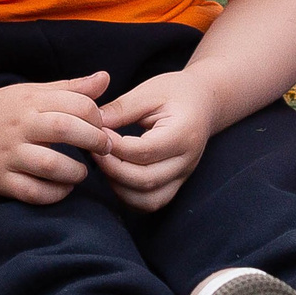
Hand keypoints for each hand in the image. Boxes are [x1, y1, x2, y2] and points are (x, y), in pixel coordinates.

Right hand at [0, 74, 118, 204]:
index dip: (97, 116)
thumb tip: (105, 78)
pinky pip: (32, 193)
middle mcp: (20, 126)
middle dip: (94, 140)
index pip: (75, 103)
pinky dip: (54, 194)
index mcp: (30, 101)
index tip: (102, 126)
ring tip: (81, 172)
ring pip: (50, 165)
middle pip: (65, 130)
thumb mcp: (30, 92)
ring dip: (75, 172)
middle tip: (104, 148)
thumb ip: (69, 88)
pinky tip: (62, 188)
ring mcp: (8, 155)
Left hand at [93, 70, 217, 212]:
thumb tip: (93, 123)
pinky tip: (115, 176)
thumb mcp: (149, 91)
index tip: (97, 132)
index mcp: (184, 134)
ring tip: (104, 163)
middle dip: (112, 168)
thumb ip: (122, 108)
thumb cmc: (176, 93)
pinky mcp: (176, 185)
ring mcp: (183, 176)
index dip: (115, 146)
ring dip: (119, 187)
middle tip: (94, 149)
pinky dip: (129, 196)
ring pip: (148, 200)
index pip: (144, 151)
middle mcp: (187, 161)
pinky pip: (150, 203)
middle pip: (145, 180)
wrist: (203, 102)